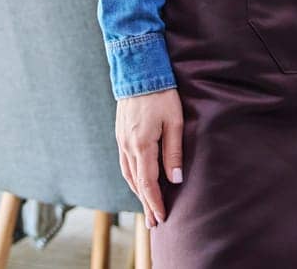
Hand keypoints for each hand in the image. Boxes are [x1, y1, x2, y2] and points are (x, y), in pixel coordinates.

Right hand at [115, 87, 182, 227]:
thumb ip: (174, 152)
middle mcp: (127, 146)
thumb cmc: (161, 95)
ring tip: (147, 207)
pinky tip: (138, 183)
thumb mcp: (174, 122)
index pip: (148, 183)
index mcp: (141, 145)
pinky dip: (132, 178)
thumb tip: (175, 179)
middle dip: (146, 204)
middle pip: (136, 183)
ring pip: (128, 175)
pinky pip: (124, 164)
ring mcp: (121, 141)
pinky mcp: (120, 135)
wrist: (138, 71)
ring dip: (138, 193)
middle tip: (154, 224)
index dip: (155, 203)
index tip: (162, 218)